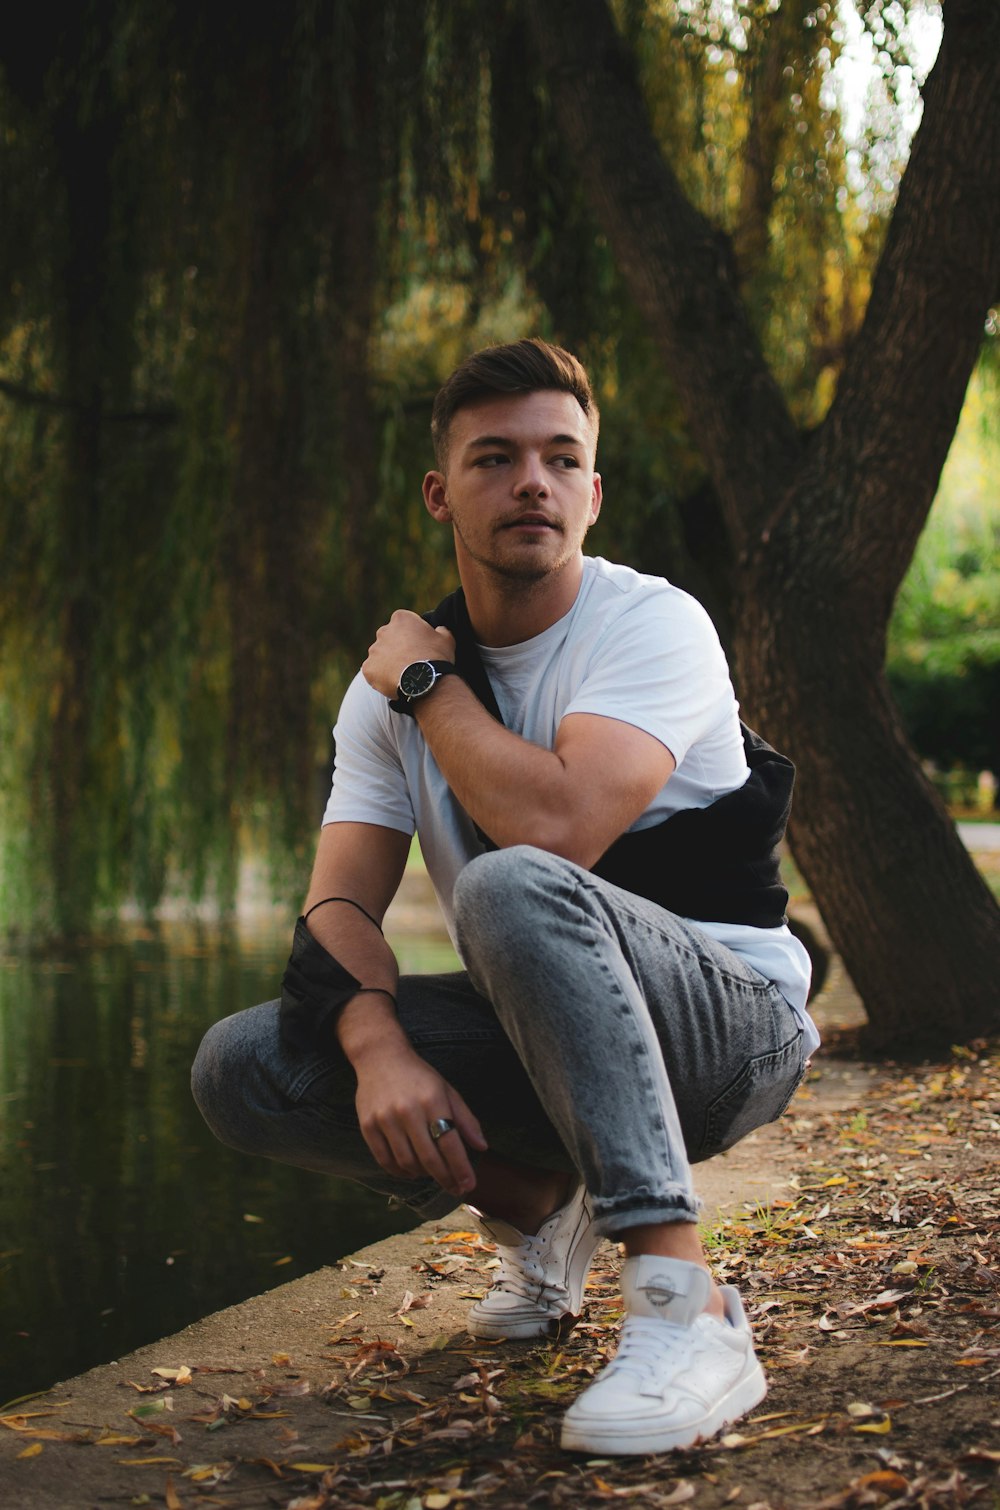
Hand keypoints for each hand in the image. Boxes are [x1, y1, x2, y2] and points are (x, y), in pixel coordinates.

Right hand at [354, 1041, 486, 1198]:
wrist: (380, 1057)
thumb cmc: (419, 1077)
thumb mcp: (447, 1091)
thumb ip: (465, 1119)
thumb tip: (482, 1147)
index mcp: (432, 1100)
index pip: (450, 1143)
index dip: (461, 1168)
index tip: (469, 1185)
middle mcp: (408, 1110)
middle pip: (429, 1158)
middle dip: (446, 1178)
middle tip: (455, 1188)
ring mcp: (385, 1119)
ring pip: (407, 1163)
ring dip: (423, 1175)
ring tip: (433, 1174)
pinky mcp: (368, 1126)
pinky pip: (385, 1160)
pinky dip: (400, 1172)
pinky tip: (411, 1171)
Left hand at [362, 611, 455, 698]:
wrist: (424, 681)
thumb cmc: (436, 657)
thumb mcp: (446, 639)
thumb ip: (441, 630)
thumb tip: (440, 630)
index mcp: (401, 619)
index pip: (403, 623)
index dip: (411, 635)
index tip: (418, 646)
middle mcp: (383, 631)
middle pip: (388, 638)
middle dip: (396, 648)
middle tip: (410, 661)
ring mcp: (374, 650)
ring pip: (380, 656)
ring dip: (388, 663)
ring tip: (403, 675)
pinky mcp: (368, 668)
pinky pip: (373, 672)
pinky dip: (381, 677)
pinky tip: (394, 683)